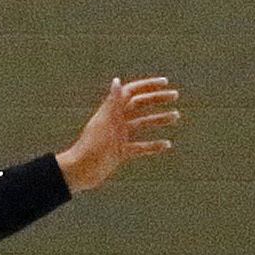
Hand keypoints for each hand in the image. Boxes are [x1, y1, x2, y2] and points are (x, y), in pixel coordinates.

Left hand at [54, 75, 179, 192]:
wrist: (80, 172)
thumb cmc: (91, 147)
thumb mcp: (104, 123)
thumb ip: (112, 102)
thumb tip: (117, 81)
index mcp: (111, 111)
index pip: (131, 92)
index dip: (147, 85)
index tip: (165, 82)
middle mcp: (115, 121)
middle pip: (139, 105)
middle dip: (157, 99)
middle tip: (175, 96)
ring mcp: (118, 136)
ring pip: (142, 124)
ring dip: (158, 119)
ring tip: (175, 116)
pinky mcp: (120, 152)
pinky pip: (140, 147)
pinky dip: (153, 145)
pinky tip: (167, 145)